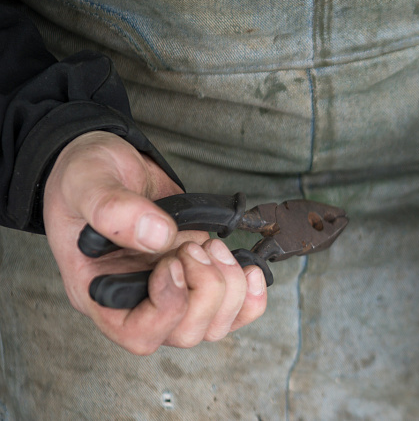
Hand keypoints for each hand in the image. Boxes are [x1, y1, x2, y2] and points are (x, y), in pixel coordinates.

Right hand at [43, 131, 266, 353]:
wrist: (115, 165)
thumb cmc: (88, 177)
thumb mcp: (86, 182)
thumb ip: (112, 208)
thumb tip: (158, 235)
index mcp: (101, 292)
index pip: (139, 334)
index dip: (167, 307)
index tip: (172, 263)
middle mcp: (138, 302)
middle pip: (185, 333)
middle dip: (205, 290)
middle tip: (194, 246)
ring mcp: (173, 292)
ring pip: (215, 325)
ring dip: (228, 286)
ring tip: (212, 245)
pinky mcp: (199, 278)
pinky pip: (235, 310)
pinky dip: (251, 295)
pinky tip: (249, 267)